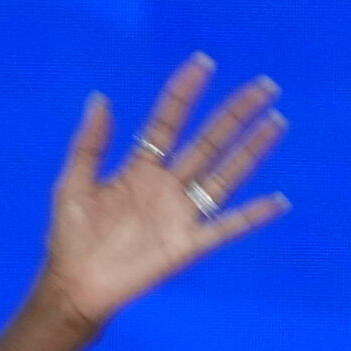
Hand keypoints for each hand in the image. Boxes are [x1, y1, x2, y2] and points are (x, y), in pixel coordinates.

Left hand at [38, 53, 289, 327]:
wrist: (74, 286)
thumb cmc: (70, 237)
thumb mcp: (72, 184)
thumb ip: (89, 144)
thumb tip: (99, 98)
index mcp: (139, 170)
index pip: (167, 123)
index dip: (183, 94)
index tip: (203, 63)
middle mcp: (167, 187)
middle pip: (208, 142)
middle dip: (234, 114)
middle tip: (264, 85)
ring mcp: (180, 215)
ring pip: (224, 176)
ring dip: (251, 151)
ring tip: (276, 122)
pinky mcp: (188, 245)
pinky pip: (227, 227)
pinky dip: (253, 216)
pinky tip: (279, 201)